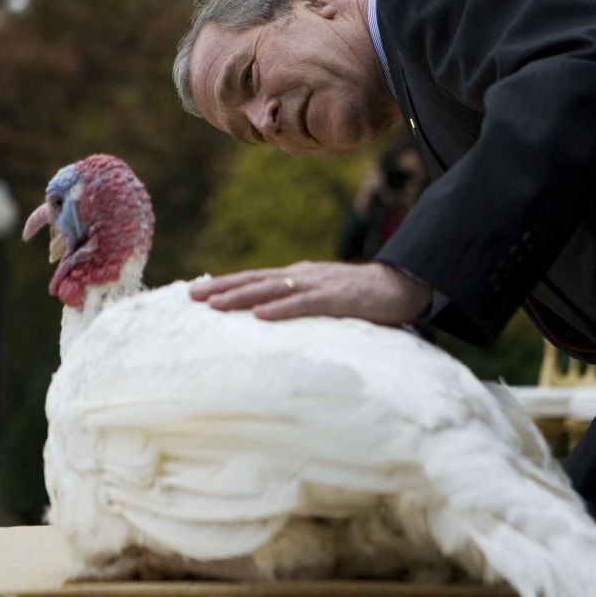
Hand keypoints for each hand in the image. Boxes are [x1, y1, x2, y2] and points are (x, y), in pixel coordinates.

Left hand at [189, 260, 432, 325]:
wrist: (403, 285)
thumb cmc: (363, 297)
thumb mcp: (325, 298)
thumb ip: (301, 305)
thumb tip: (273, 320)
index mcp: (299, 277)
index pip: (255, 279)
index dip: (226, 284)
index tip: (197, 291)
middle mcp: (303, 276)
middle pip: (255, 280)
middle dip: (223, 287)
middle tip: (191, 295)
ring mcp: (319, 285)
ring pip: (273, 289)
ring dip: (242, 296)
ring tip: (214, 305)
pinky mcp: (337, 298)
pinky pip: (304, 304)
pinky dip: (282, 309)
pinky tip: (261, 316)